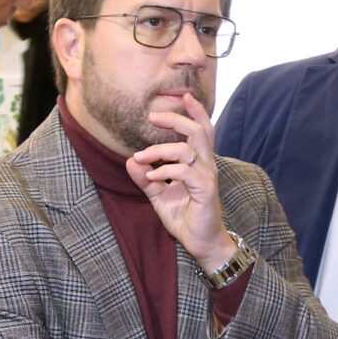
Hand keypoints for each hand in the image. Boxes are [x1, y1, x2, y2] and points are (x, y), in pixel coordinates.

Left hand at [127, 92, 230, 265]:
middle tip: (153, 116)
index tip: (183, 97)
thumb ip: (146, 178)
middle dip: (175, 119)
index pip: (202, 130)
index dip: (196, 111)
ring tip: (142, 157)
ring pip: (188, 149)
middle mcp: (206, 165)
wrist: (201, 242)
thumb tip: (130, 160)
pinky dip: (164, 171)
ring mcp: (207, 177)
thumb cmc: (185, 217)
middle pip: (198, 131)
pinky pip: (184, 172)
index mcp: (199, 162)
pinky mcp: (205, 190)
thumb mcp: (158, 195)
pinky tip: (151, 176)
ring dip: (160, 149)